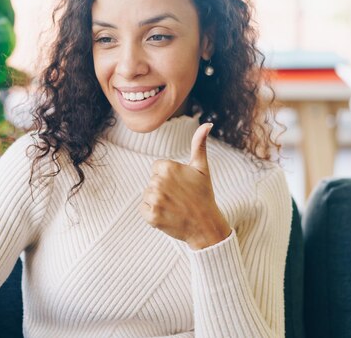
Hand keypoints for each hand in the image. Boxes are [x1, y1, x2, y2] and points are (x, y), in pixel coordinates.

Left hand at [139, 123, 231, 249]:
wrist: (206, 225)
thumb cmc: (204, 195)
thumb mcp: (201, 168)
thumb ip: (199, 145)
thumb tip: (207, 124)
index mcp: (168, 167)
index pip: (156, 168)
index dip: (169, 177)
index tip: (181, 186)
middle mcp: (159, 182)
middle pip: (151, 182)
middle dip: (163, 189)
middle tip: (180, 198)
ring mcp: (155, 200)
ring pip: (147, 195)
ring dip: (157, 202)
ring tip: (174, 207)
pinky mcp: (151, 216)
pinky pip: (143, 209)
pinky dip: (152, 214)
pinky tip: (167, 215)